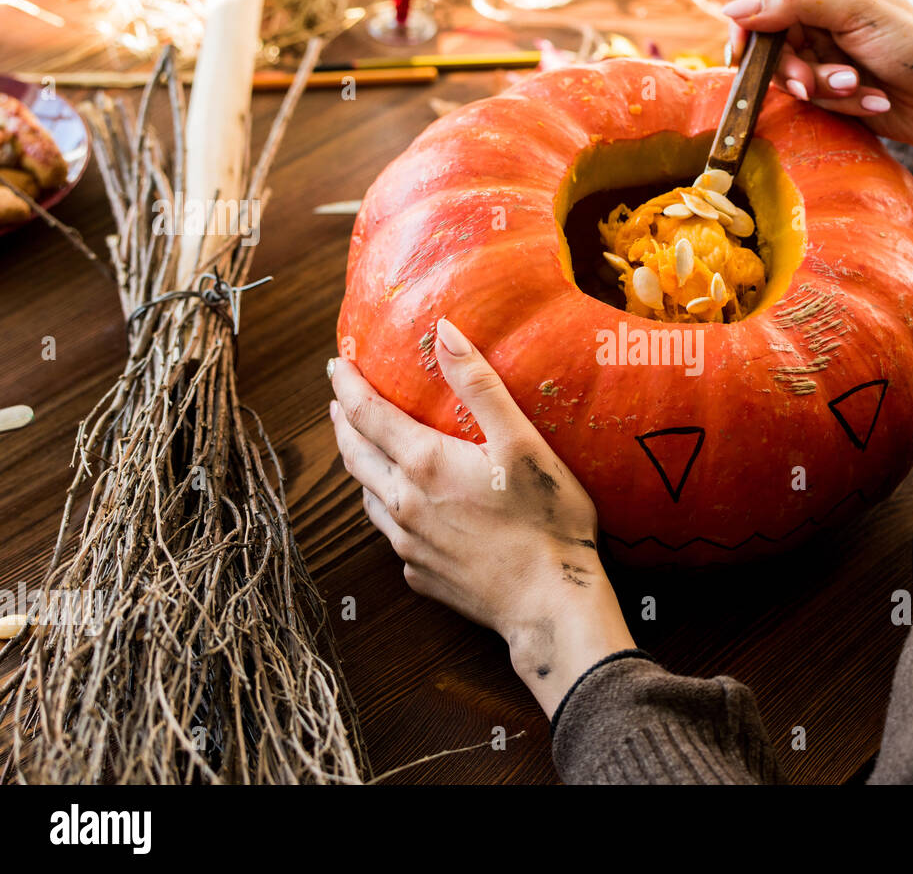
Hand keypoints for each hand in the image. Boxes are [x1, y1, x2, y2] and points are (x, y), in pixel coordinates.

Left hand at [328, 318, 636, 717]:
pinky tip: (404, 509)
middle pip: (355, 455)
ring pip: (367, 497)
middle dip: (343, 423)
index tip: (336, 363)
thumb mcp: (521, 442)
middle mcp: (404, 504)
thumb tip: (445, 333)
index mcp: (424, 464)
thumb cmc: (547, 520)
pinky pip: (392, 535)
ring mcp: (408, 544)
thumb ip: (479, 385)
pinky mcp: (421, 575)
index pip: (367, 413)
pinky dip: (388, 510)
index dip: (346, 384)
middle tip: (340, 402)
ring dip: (360, 467)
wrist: (550, 604)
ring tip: (364, 449)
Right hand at [724, 0, 912, 151]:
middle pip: (773, 43)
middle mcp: (824, 20)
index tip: (742, 50)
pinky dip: (840, 103)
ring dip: (822, 87)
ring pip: (790, 76)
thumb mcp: (855, 12)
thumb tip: (736, 8)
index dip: (750, 22)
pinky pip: (813, 100)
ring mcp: (828, 56)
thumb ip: (794, 5)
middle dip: (794, 67)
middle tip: (811, 84)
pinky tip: (872, 100)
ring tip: (857, 87)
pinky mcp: (834, 91)